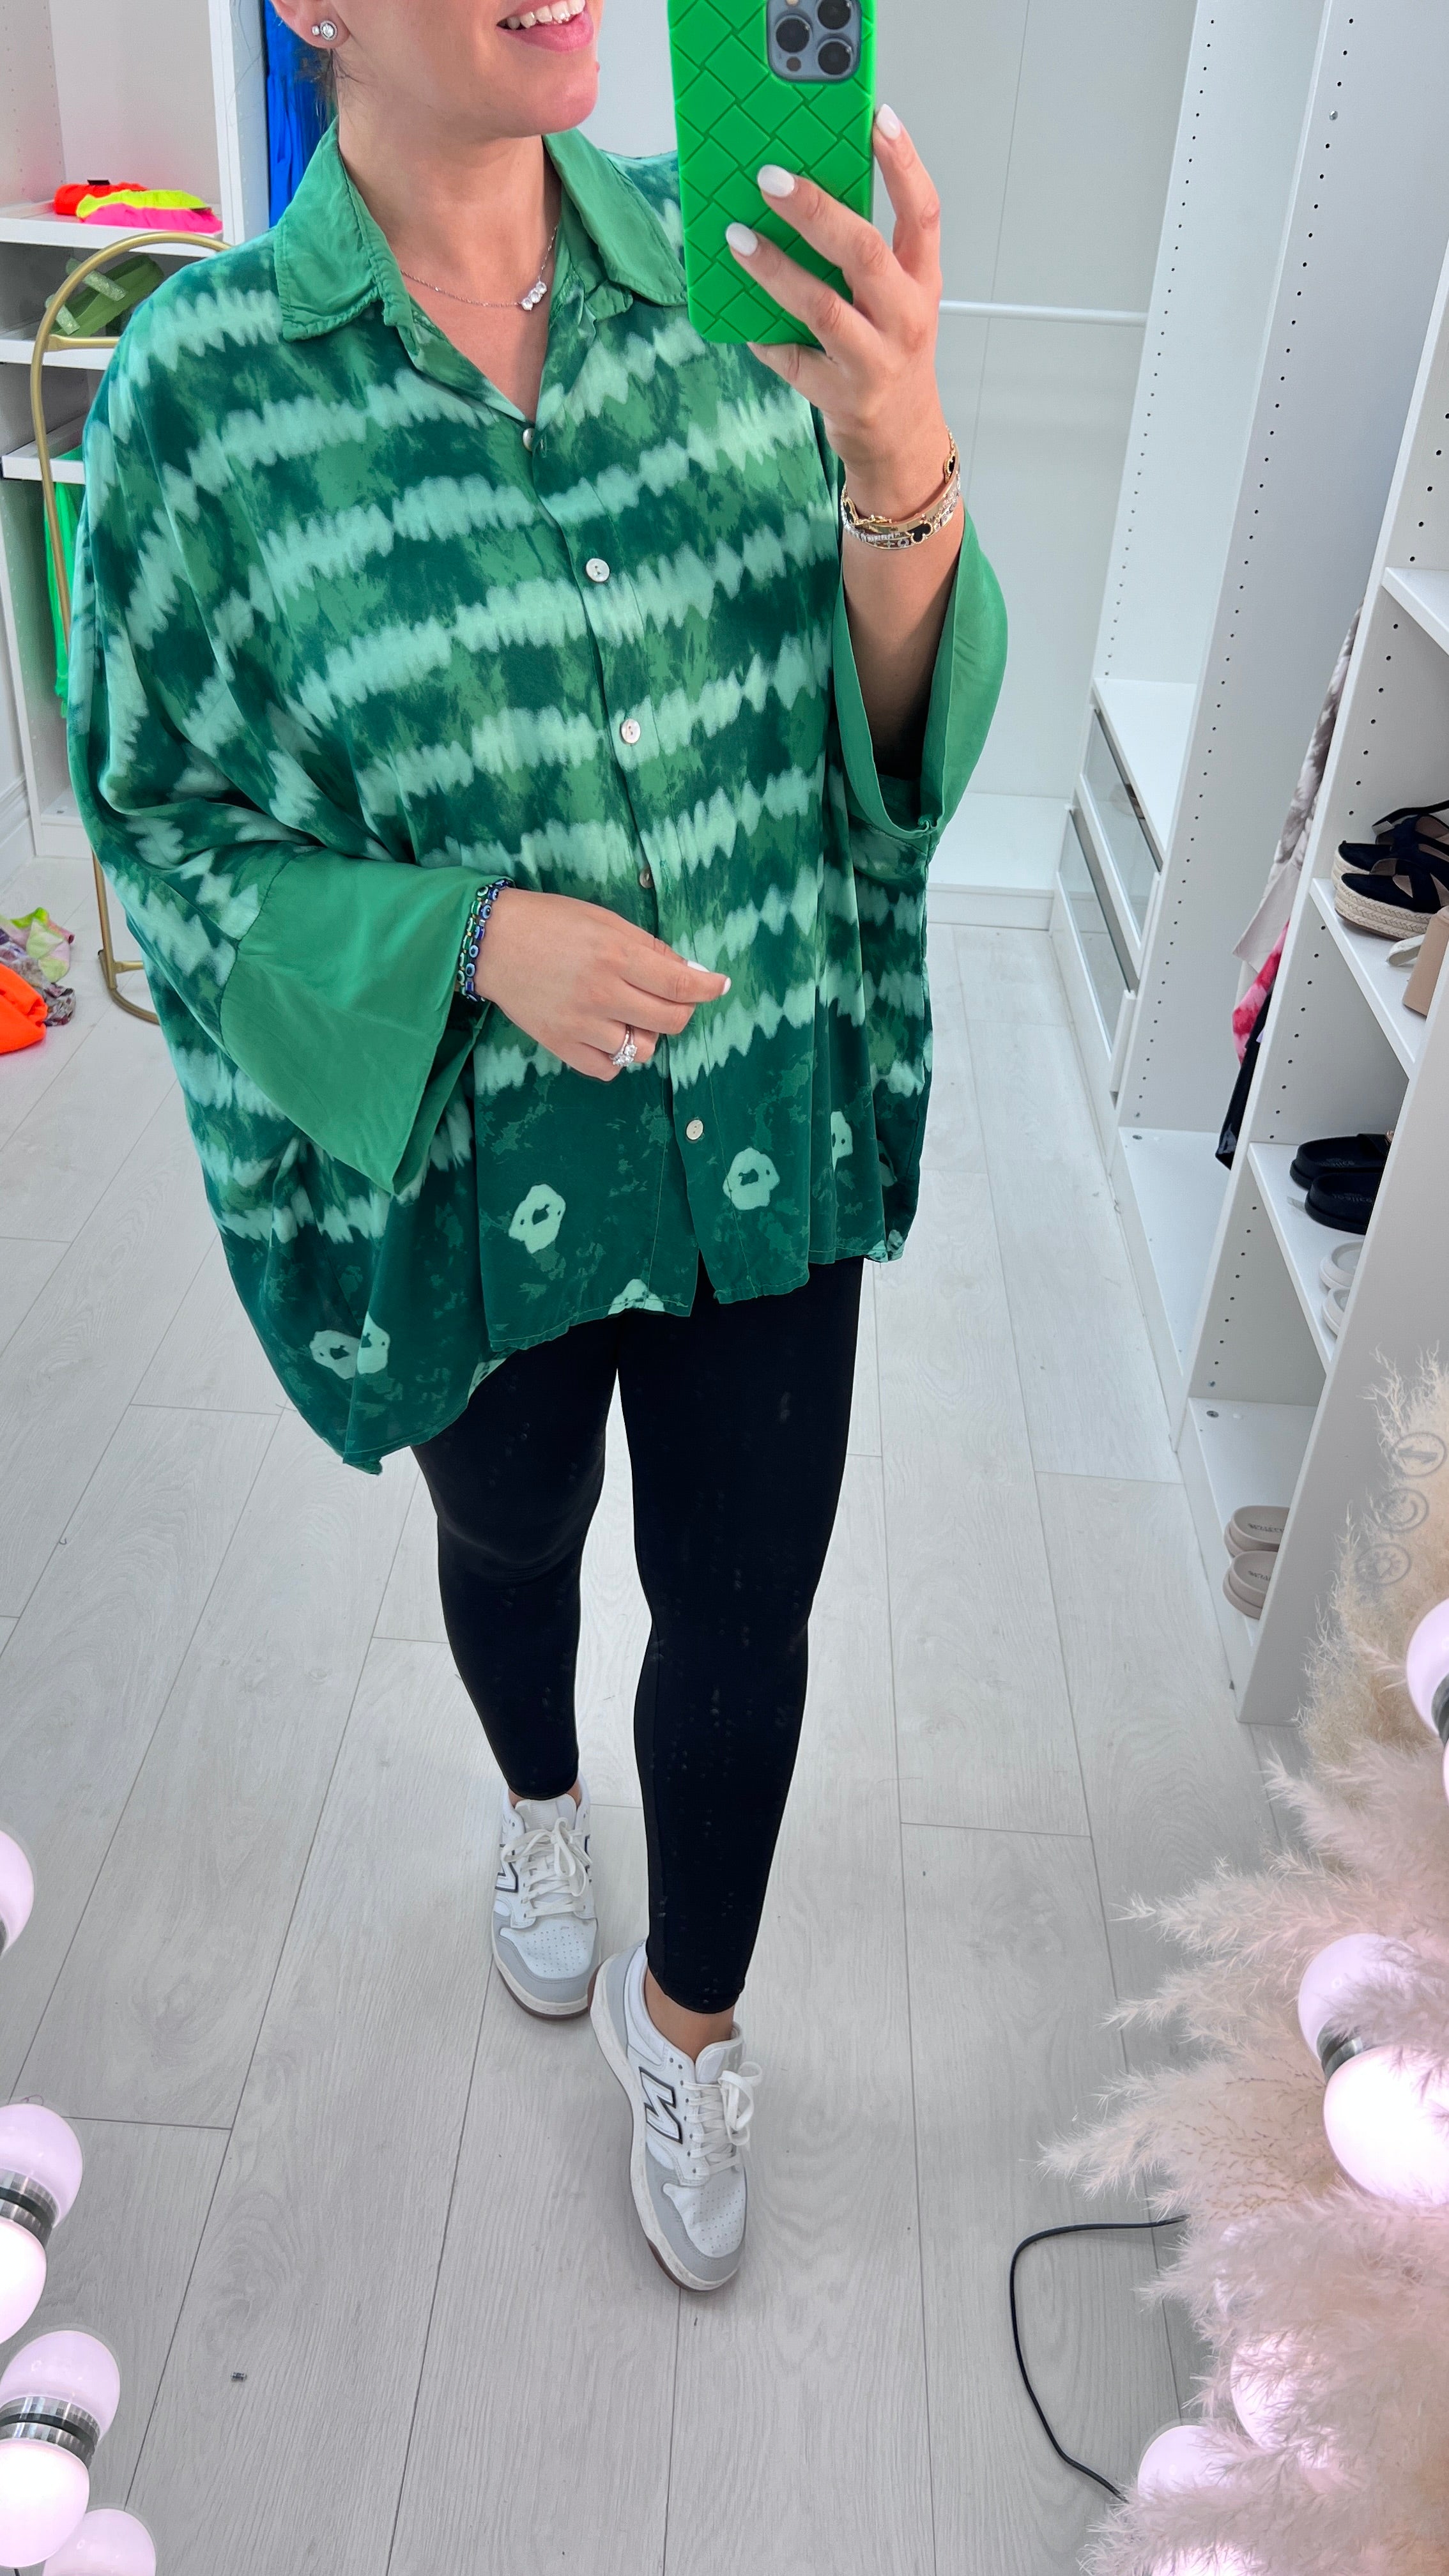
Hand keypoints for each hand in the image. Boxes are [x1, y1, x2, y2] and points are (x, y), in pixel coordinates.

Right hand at [471, 887, 729, 1081]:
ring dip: (647, 1035)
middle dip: (682, 1011)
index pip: (680, 985)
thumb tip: (689, 973)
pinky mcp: (561, 1045)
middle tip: (673, 999)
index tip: (720, 986)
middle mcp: (603, 994)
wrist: (490, 942)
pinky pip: (608, 1068)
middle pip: (670, 1021)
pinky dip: (617, 1057)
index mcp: (616, 956)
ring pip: (642, 1050)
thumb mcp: (604, 920)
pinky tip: (609, 1035)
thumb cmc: (550, 922)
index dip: (709, 988)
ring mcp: (581, 1025)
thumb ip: (648, 947)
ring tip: (631, 1015)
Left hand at [726, 107, 950, 522]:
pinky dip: (765, 338)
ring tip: (737, 238)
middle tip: (771, 177)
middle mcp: (905, 319)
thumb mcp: (893, 301)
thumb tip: (798, 197)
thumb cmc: (889, 355)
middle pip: (865, 253)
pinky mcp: (843, 398)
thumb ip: (863, 256)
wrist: (900, 443)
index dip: (904, 164)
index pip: (923, 214)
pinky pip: (792, 359)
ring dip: (775, 269)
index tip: (879, 118)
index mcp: (921, 284)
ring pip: (823, 308)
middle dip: (816, 211)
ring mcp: (875, 362)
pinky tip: (744, 321)